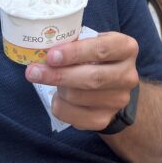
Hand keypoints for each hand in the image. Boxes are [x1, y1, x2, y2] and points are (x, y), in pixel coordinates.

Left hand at [24, 32, 138, 130]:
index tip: (51, 55)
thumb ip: (76, 44)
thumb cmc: (96, 59)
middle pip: (91, 78)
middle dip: (58, 74)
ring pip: (78, 97)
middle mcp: (128, 76)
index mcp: (126, 48)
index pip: (102, 49)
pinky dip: (59, 105)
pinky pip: (72, 116)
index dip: (75, 52)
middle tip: (33, 71)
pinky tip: (58, 96)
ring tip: (49, 79)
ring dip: (57, 88)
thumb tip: (44, 49)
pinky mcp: (104, 119)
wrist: (113, 89)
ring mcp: (118, 100)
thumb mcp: (93, 43)